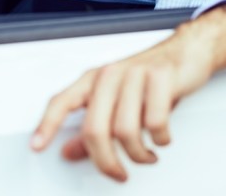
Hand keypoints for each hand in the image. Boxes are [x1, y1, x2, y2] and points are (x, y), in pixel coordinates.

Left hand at [30, 3, 225, 181]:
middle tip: (117, 172)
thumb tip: (70, 150)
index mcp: (95, 79)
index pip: (62, 101)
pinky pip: (155, 122)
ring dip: (138, 154)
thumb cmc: (151, 77)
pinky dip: (160, 139)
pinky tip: (161, 138)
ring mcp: (136, 74)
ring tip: (146, 155)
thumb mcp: (119, 101)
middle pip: (95, 129)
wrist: (187, 52)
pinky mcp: (161, 77)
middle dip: (107, 161)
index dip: (47, 124)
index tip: (37, 147)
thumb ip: (94, 125)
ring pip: (126, 131)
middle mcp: (111, 74)